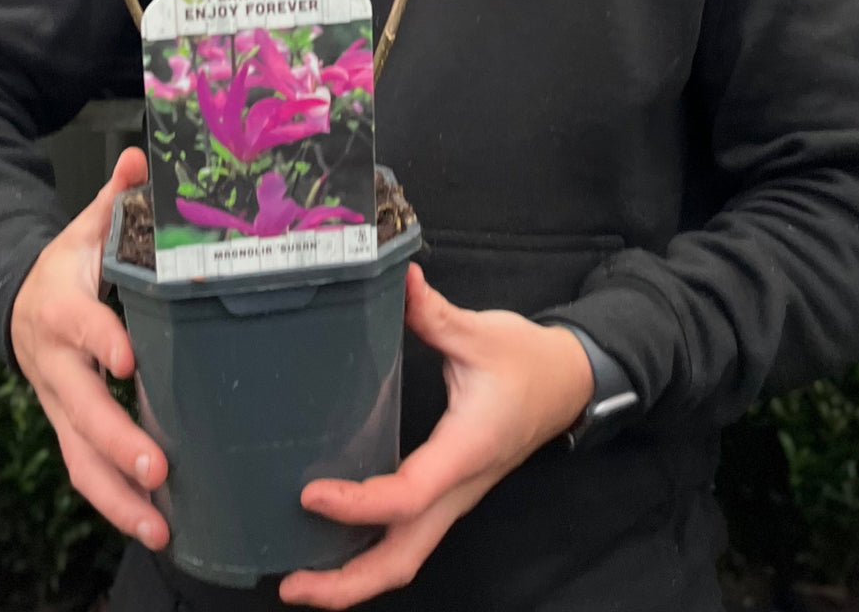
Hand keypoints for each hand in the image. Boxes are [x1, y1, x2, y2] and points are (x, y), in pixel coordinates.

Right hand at [11, 146, 168, 551]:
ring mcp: (57, 402)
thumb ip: (119, 197)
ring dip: (116, 495)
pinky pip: (82, 471)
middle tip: (159, 467)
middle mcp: (55, 363)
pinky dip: (113, 502)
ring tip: (160, 527)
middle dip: (117, 440)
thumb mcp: (88, 226)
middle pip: (79, 407)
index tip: (128, 359)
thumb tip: (143, 156)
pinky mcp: (66, 428)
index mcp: (62, 306)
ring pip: (76, 456)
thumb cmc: (69, 265)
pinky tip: (154, 526)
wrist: (16, 301)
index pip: (80, 324)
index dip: (101, 340)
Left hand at [279, 264, 594, 608]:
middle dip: (347, 582)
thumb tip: (400, 278)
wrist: (568, 382)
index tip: (310, 495)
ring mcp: (454, 496)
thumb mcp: (482, 333)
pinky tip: (332, 541)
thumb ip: (434, 314)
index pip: (408, 496)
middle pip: (403, 558)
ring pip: (406, 557)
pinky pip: (408, 536)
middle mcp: (458, 487)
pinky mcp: (448, 491)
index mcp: (465, 451)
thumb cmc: (528, 362)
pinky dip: (368, 550)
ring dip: (354, 576)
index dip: (358, 504)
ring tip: (299, 579)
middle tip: (290, 585)